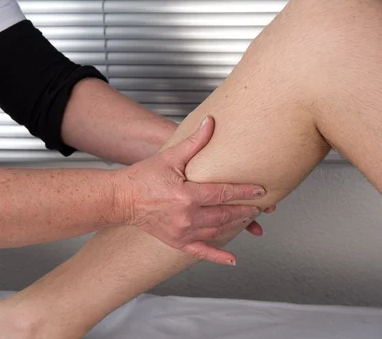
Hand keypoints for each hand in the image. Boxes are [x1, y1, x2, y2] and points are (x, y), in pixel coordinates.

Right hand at [117, 116, 267, 264]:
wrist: (121, 198)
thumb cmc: (143, 177)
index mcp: (186, 195)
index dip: (244, 192)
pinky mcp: (177, 242)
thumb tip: (210, 122)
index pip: (223, 193)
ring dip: (235, 224)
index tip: (260, 191)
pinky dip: (218, 256)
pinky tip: (232, 260)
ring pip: (218, 230)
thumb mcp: (170, 157)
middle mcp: (186, 217)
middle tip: (260, 206)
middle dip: (245, 210)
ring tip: (248, 217)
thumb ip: (194, 142)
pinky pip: (201, 252)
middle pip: (225, 214)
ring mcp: (182, 232)